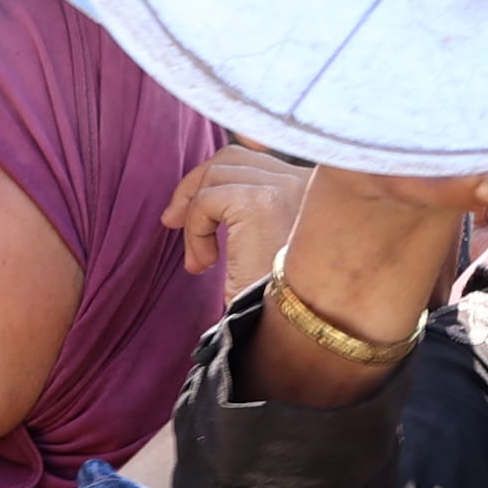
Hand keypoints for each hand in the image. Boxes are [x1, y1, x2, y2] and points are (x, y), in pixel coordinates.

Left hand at [165, 141, 310, 299]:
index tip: (190, 213)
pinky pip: (206, 201)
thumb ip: (250, 210)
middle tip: (173, 222)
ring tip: (200, 261)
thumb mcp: (270, 245)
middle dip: (195, 186)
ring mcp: (284, 186)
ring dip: (195, 219)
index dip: (217, 179)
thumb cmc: (282, 299)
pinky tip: (204, 264)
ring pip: (215, 176)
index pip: (256, 160)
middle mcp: (307, 179)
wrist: (296, 329)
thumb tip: (192, 194)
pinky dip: (195, 231)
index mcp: (315, 186)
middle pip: (233, 158)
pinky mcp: (259, 202)